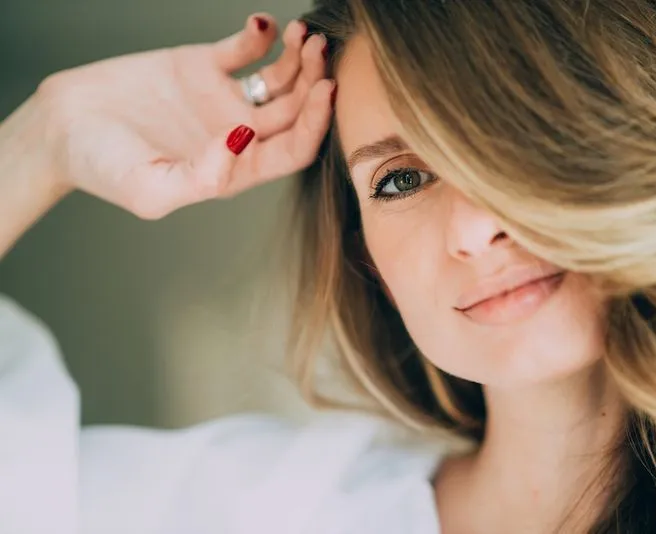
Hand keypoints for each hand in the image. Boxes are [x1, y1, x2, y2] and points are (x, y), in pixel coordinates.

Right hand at [35, 13, 333, 218]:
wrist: (61, 126)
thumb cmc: (102, 167)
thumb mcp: (151, 189)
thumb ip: (203, 178)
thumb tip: (242, 142)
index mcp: (237, 168)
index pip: (294, 149)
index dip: (316, 123)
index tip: (325, 90)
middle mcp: (239, 134)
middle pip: (297, 110)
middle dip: (315, 81)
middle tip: (320, 52)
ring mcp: (224, 99)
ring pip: (280, 78)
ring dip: (298, 57)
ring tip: (303, 34)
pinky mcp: (203, 66)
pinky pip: (244, 49)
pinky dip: (261, 35)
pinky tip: (264, 25)